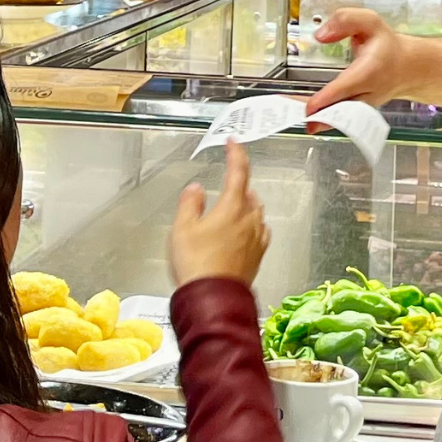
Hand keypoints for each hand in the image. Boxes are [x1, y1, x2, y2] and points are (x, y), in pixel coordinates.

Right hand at [169, 144, 266, 287]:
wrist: (212, 299)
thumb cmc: (195, 263)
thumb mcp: (182, 229)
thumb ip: (190, 203)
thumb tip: (197, 187)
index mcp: (233, 207)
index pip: (239, 172)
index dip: (236, 154)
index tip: (233, 142)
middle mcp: (250, 219)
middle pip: (248, 192)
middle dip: (238, 183)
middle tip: (226, 181)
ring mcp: (257, 237)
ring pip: (255, 211)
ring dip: (245, 204)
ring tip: (230, 206)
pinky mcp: (258, 254)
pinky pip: (259, 230)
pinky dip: (250, 224)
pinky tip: (242, 231)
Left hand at [304, 9, 441, 116]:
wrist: (409, 67)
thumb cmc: (387, 45)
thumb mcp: (370, 22)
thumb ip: (345, 21)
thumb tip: (321, 36)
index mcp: (371, 70)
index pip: (347, 87)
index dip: (327, 98)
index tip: (309, 108)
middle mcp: (368, 93)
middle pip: (342, 110)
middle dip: (318, 115)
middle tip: (295, 115)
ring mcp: (364, 107)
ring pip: (341, 120)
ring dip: (318, 121)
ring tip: (296, 118)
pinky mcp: (359, 114)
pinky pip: (341, 121)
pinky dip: (324, 122)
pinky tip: (307, 120)